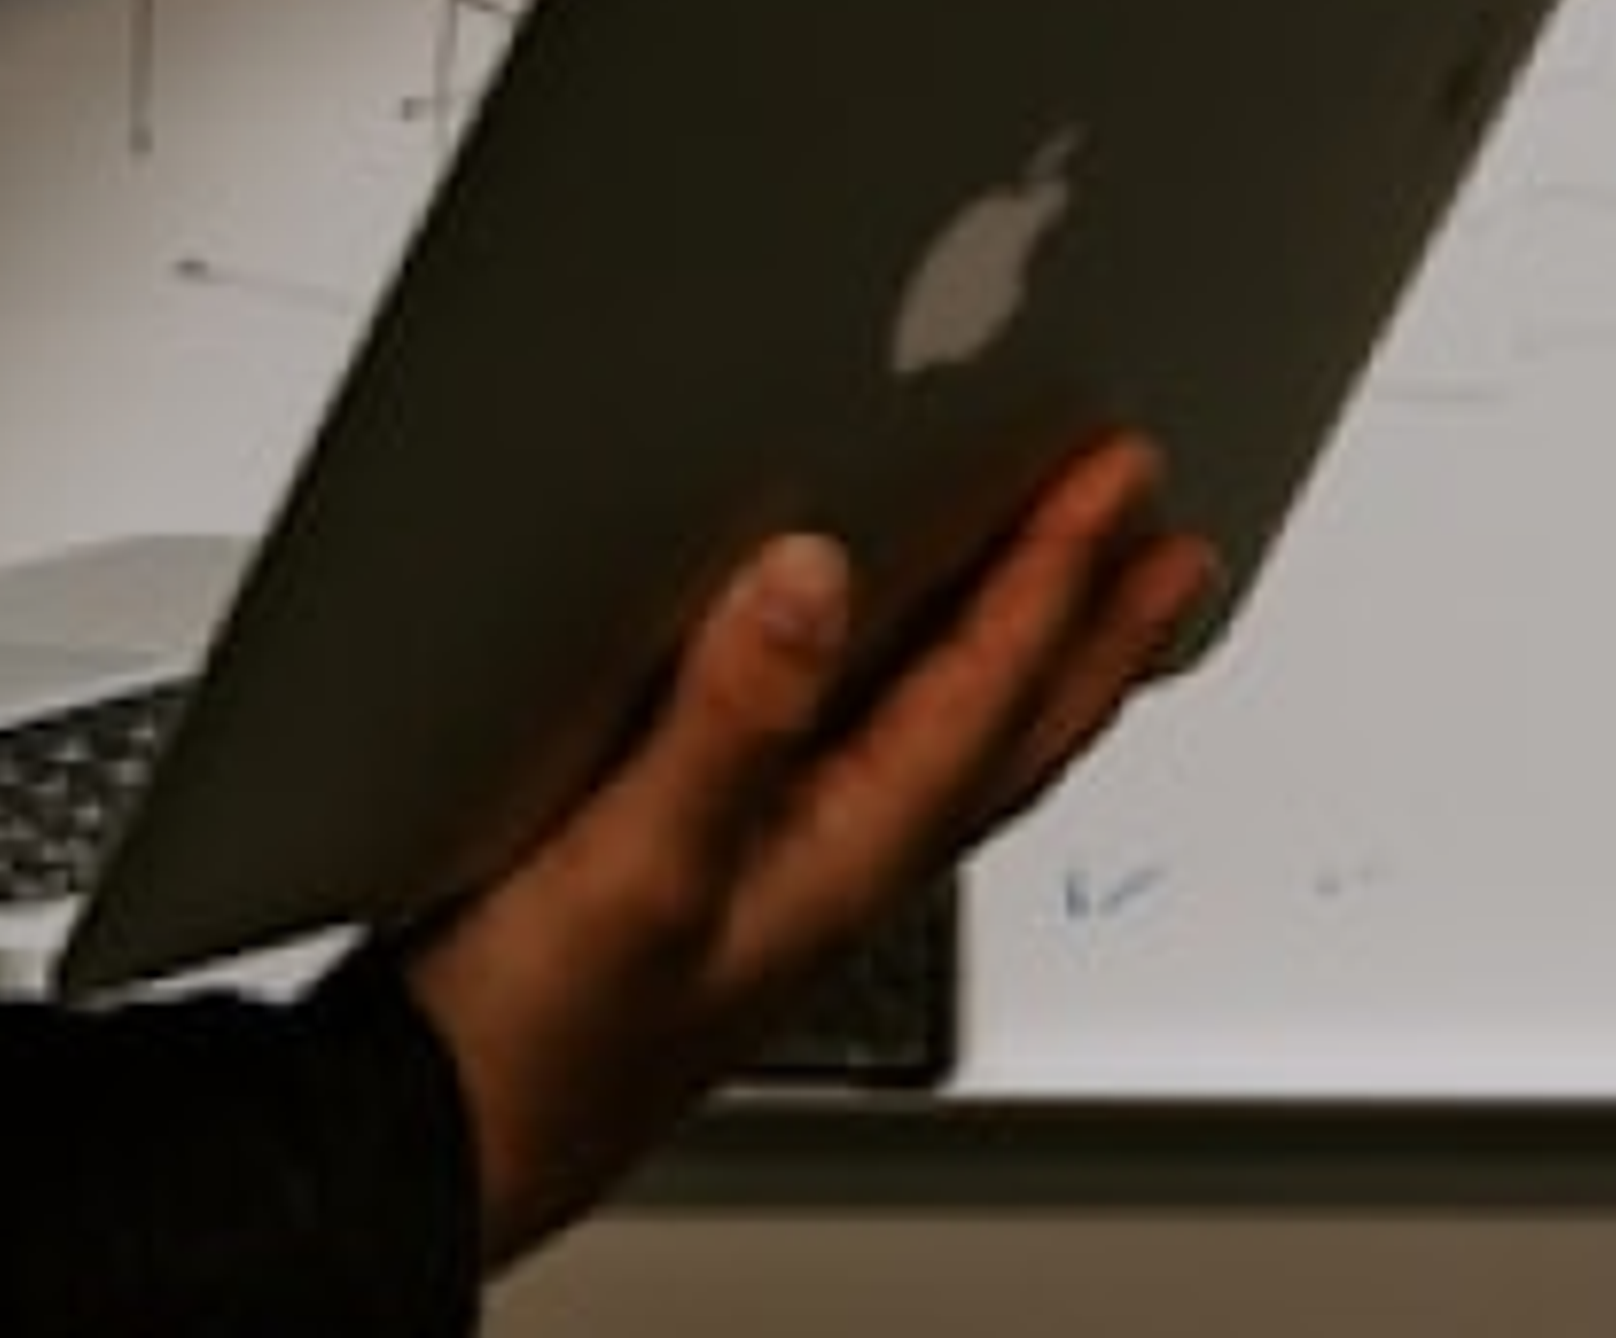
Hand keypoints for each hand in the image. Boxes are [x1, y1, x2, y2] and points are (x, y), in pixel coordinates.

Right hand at [395, 433, 1215, 1266]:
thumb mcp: (636, 862)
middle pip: (1012, 734)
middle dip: (1096, 629)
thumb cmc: (540, 1038)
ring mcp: (792, 877)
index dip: (1054, 577)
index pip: (983, 694)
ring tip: (1088, 601)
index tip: (1114, 479)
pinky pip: (883, 771)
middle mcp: (838, 865)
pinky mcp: (730, 874)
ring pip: (961, 757)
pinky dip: (932, 708)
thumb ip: (730, 720)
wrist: (446, 1137)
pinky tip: (890, 684)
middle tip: (1169, 539)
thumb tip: (814, 575)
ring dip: (1038, 669)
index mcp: (839, 855)